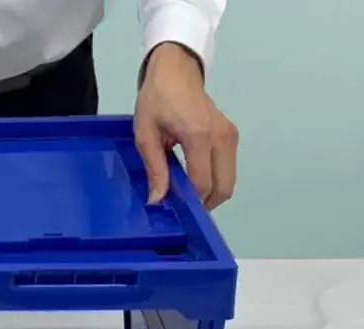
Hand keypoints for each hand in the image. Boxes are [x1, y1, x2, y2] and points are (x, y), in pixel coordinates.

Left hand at [134, 43, 237, 210]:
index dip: (189, 201)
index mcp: (199, 136)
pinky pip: (228, 168)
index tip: (173, 209)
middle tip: (182, 207)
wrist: (176, 70)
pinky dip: (215, 180)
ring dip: (211, 193)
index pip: (202, 183)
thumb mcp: (145, 134)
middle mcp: (221, 137)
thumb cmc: (156, 99)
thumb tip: (157, 200)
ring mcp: (230, 136)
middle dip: (204, 203)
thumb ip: (155, 168)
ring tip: (186, 193)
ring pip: (229, 181)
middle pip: (223, 187)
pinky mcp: (232, 135)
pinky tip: (194, 179)